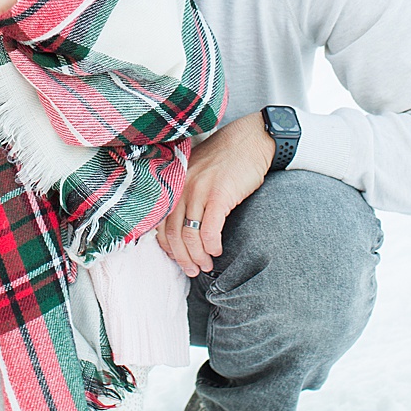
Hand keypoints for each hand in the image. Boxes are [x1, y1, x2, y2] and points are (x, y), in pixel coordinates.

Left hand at [156, 113, 275, 276]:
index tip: (177, 258)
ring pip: (190, 234)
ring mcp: (200, 190)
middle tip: (192, 270)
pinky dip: (211, 244)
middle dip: (182, 257)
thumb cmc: (225, 158)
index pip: (160, 223)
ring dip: (197, 256)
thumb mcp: (196, 172)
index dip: (167, 246)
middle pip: (173, 232)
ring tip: (206, 265)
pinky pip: (210, 228)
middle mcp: (183, 187)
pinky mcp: (220, 194)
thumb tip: (181, 225)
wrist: (250, 139)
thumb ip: (186, 193)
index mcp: (175, 184)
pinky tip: (217, 251)